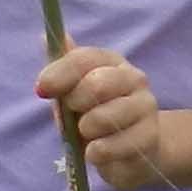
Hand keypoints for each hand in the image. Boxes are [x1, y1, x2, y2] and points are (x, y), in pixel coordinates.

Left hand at [39, 45, 167, 190]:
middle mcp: (133, 78)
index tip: (41, 90)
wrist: (130, 150)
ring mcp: (145, 107)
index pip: (84, 58)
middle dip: (76, 103)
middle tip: (75, 115)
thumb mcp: (73, 93)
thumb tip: (43, 38)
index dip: (59, 73)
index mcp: (111, 62)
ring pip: (104, 117)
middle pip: (97, 84)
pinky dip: (97, 152)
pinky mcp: (150, 136)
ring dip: (86, 131)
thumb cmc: (95, 116)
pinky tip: (97, 151)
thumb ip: (61, 68)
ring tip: (89, 134)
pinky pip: (113, 145)